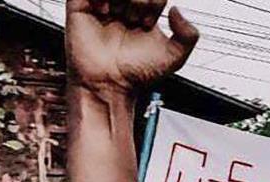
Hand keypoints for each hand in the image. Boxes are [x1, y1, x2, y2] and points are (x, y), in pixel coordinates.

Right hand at [67, 0, 198, 99]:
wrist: (109, 85)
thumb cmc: (136, 75)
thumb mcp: (174, 58)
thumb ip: (189, 35)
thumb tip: (177, 10)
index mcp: (144, 14)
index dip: (155, 2)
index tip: (148, 25)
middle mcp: (123, 7)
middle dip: (140, 0)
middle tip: (133, 21)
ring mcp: (103, 5)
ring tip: (119, 16)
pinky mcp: (80, 6)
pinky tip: (104, 12)